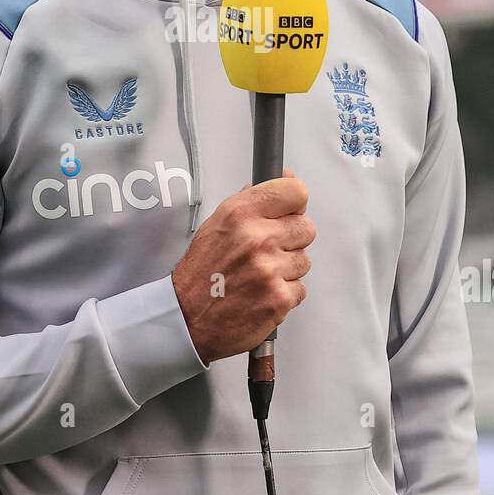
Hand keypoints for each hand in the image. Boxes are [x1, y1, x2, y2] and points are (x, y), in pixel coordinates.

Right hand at [171, 169, 314, 364]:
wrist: (187, 317)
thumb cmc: (202, 271)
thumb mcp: (218, 222)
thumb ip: (252, 200)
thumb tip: (286, 177)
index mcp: (240, 213)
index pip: (295, 192)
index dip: (294, 204)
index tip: (288, 212)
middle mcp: (257, 238)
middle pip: (307, 228)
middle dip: (291, 240)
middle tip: (268, 251)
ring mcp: (270, 270)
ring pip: (304, 260)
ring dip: (287, 269)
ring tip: (260, 275)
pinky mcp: (279, 299)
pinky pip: (300, 288)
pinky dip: (284, 293)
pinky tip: (262, 293)